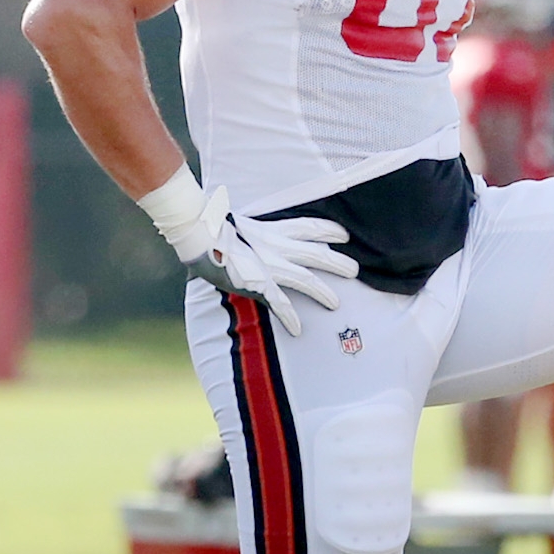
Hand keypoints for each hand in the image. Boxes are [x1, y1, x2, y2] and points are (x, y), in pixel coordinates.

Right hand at [161, 184, 356, 338]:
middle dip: (337, 262)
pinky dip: (290, 317)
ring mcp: (269, 266)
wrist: (198, 231)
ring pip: (306, 279)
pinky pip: (280, 303)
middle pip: (316, 254)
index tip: (344, 235)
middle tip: (355, 270)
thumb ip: (249, 231)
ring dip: (323, 292)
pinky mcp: (259, 283)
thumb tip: (246, 230)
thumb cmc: (211, 225)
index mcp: (271, 230)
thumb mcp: (237, 223)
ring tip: (336, 303)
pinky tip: (298, 330)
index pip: (308, 226)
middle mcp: (275, 246)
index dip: (328, 230)